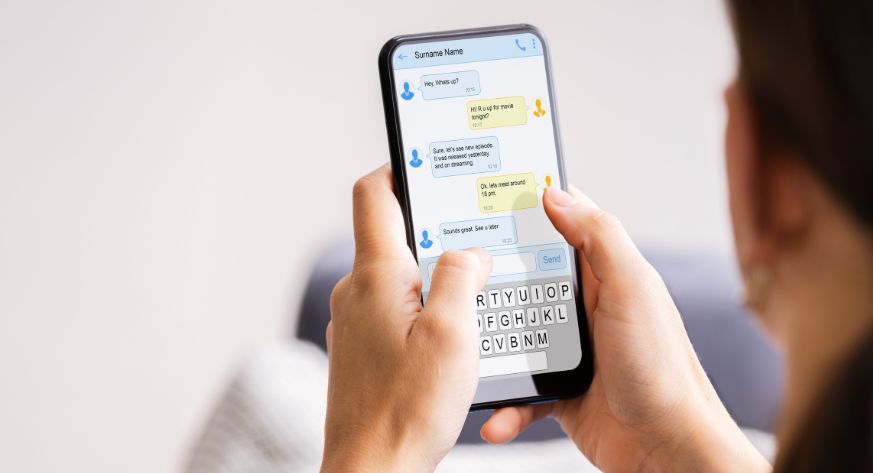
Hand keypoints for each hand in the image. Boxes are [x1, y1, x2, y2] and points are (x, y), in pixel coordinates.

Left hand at [321, 165, 491, 472]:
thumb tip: (471, 253)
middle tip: (478, 236)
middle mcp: (357, 293)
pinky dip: (424, 310)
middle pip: (394, 236)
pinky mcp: (362, 351)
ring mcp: (355, 324)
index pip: (373, 193)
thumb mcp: (454, 334)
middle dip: (437, 231)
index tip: (428, 159)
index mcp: (376, 276)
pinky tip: (454, 336)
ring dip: (435, 277)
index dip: (399, 166)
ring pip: (398, 279)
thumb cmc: (408, 409)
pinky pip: (395, 312)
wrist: (372, 470)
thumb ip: (463, 276)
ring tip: (477, 293)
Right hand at [480, 187, 769, 472]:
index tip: (484, 199)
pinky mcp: (560, 390)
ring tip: (467, 351)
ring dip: (491, 348)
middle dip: (492, 281)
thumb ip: (597, 237)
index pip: (561, 227)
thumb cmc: (661, 369)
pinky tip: (495, 415)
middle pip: (525, 280)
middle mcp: (585, 308)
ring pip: (514, 335)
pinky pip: (522, 390)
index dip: (526, 209)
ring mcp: (570, 349)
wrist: (668, 448)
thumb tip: (555, 194)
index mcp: (604, 274)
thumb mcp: (632, 289)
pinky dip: (507, 404)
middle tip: (456, 277)